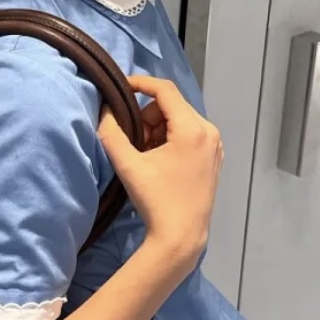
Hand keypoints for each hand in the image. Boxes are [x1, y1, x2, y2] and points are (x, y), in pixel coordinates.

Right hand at [98, 76, 223, 273]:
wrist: (181, 236)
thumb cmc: (156, 200)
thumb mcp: (128, 165)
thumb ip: (112, 133)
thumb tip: (105, 110)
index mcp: (192, 129)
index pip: (165, 90)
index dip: (141, 83)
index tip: (121, 87)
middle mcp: (209, 131)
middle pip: (172, 104)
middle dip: (148, 116)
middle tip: (134, 141)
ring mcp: (215, 145)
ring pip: (180, 118)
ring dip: (158, 128)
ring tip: (147, 154)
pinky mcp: (214, 157)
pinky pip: (189, 133)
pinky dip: (172, 138)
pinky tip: (161, 161)